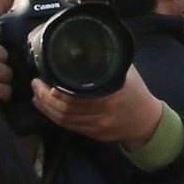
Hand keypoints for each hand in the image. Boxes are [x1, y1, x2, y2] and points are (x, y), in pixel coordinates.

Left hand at [32, 69, 165, 147]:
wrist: (147, 121)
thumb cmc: (136, 92)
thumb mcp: (125, 72)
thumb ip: (105, 63)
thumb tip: (83, 48)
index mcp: (111, 94)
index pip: (77, 94)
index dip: (57, 89)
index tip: (45, 76)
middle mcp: (102, 112)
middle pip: (66, 108)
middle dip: (45, 97)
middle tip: (36, 84)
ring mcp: (97, 126)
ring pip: (64, 119)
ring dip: (46, 108)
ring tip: (37, 95)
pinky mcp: (93, 134)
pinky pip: (69, 126)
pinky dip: (54, 117)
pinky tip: (46, 108)